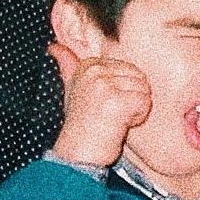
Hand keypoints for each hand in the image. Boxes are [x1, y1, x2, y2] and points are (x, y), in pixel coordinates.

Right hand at [48, 42, 151, 166]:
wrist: (78, 153)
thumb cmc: (81, 124)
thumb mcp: (72, 89)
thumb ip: (67, 65)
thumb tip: (54, 46)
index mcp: (88, 64)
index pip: (129, 69)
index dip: (123, 90)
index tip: (104, 104)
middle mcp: (94, 71)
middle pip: (139, 77)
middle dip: (132, 98)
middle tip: (111, 114)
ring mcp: (104, 85)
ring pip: (144, 90)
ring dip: (135, 109)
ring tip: (115, 119)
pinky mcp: (116, 101)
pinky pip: (145, 103)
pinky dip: (138, 118)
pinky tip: (120, 125)